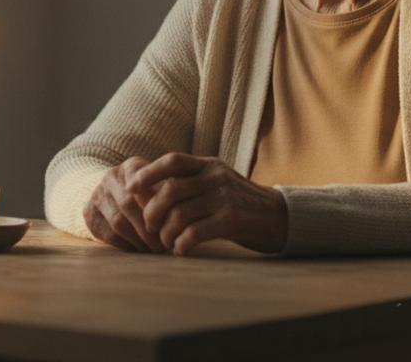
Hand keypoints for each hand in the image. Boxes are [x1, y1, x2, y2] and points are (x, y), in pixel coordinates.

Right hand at [82, 157, 166, 252]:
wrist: (119, 197)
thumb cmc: (152, 196)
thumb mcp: (162, 188)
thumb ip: (168, 195)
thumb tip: (177, 215)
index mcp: (130, 167)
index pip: (140, 181)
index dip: (153, 203)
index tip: (168, 221)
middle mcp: (109, 177)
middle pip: (128, 204)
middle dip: (149, 228)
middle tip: (166, 244)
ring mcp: (96, 195)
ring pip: (118, 223)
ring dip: (139, 240)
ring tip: (156, 248)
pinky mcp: (89, 214)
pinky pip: (108, 234)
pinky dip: (127, 244)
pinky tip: (140, 248)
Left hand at [129, 153, 287, 254]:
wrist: (280, 217)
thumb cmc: (240, 204)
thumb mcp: (218, 183)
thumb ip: (192, 182)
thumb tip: (150, 192)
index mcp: (209, 165)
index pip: (172, 161)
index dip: (147, 173)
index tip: (130, 188)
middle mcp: (216, 177)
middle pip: (170, 190)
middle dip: (152, 210)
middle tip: (149, 227)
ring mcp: (225, 197)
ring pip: (180, 213)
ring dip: (166, 232)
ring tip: (165, 242)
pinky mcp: (233, 219)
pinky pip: (196, 232)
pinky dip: (182, 243)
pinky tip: (181, 249)